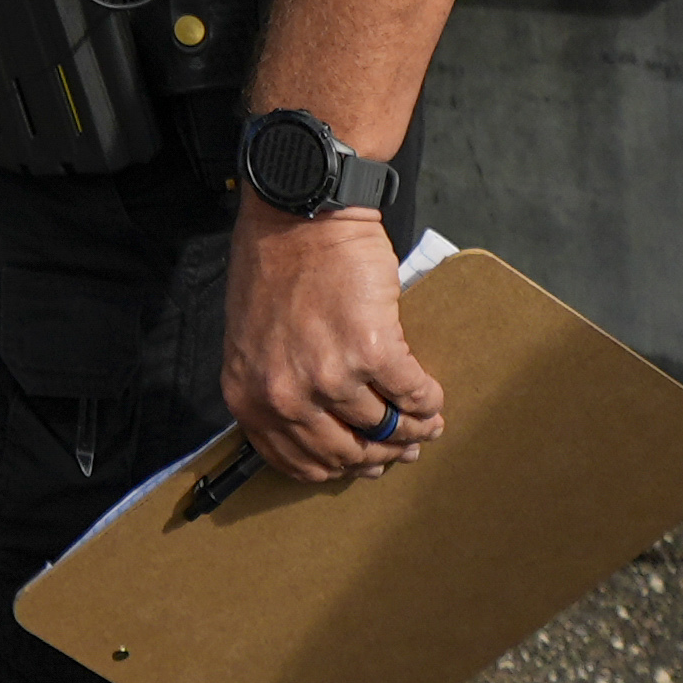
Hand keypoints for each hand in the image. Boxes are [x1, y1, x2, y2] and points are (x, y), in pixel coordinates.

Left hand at [219, 202, 447, 484]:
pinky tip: (433, 396)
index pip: (298, 461)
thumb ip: (274, 384)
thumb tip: (324, 425)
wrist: (299, 213)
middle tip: (401, 448)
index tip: (360, 465)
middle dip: (380, 455)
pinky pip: (413, 394)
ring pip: (384, 427)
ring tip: (427, 423)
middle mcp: (285, 396)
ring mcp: (329, 376)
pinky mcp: (371, 352)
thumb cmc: (273, 264)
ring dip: (413, 430)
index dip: (338, 469)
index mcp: (250, 396)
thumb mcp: (249, 337)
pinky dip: (429, 401)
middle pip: (345, 453)